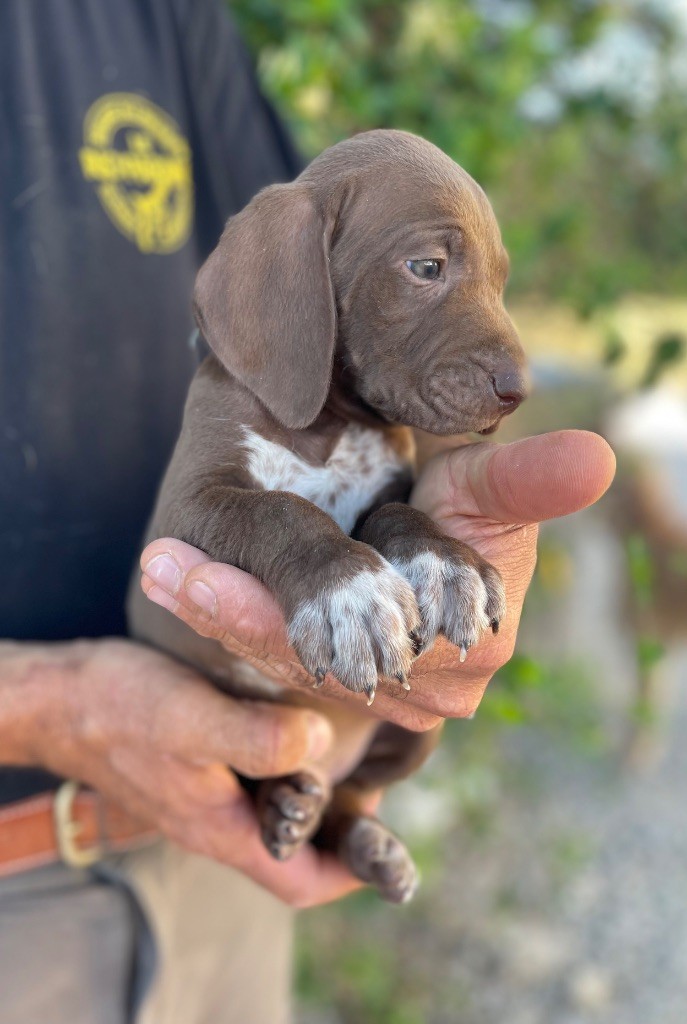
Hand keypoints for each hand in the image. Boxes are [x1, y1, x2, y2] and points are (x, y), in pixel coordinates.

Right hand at [0, 638, 360, 907]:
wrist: (62, 695)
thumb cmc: (122, 708)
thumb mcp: (192, 720)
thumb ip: (258, 739)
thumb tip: (322, 746)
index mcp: (222, 829)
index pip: (302, 882)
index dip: (352, 874)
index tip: (390, 846)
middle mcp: (218, 822)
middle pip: (296, 853)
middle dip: (344, 834)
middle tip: (381, 789)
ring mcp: (206, 797)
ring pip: (278, 817)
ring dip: (319, 800)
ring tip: (358, 758)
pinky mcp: (197, 768)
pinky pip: (255, 784)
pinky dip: (289, 769)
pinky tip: (303, 730)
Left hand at [140, 429, 614, 729]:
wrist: (432, 532)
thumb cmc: (465, 507)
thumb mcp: (490, 488)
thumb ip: (528, 483)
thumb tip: (599, 458)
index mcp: (472, 643)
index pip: (381, 629)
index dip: (315, 601)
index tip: (225, 570)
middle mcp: (422, 685)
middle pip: (323, 655)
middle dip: (248, 614)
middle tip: (173, 569)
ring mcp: (372, 688)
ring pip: (287, 657)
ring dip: (220, 612)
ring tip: (163, 567)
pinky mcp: (328, 674)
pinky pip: (268, 646)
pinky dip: (218, 610)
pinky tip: (169, 571)